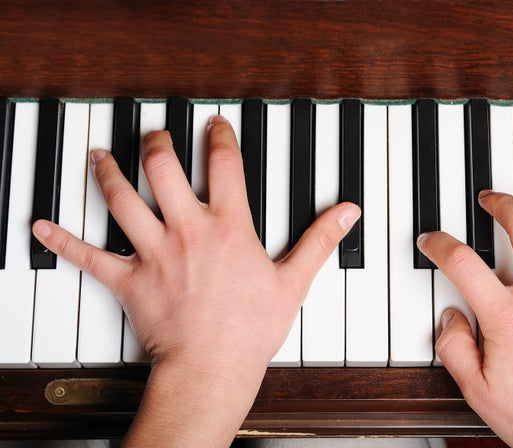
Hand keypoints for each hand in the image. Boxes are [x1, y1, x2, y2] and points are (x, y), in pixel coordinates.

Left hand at [32, 115, 359, 446]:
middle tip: (156, 134)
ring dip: (108, 173)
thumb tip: (347, 213)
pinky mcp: (129, 279)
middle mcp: (187, 231)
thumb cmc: (250, 329)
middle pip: (163, 169)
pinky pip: (88, 256)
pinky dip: (62, 240)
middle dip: (158, 143)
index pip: (224, 165)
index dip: (219, 136)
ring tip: (101, 155)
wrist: (212, 368)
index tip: (215, 124)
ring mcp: (154, 253)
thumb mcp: (294, 281)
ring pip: (122, 200)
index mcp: (228, 228)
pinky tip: (41, 225)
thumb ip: (320, 240)